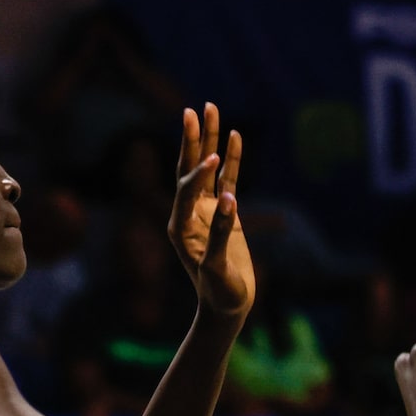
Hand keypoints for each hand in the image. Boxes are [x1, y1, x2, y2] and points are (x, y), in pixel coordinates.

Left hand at [168, 105, 253, 317]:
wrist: (226, 306)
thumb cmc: (220, 293)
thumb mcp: (219, 268)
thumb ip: (223, 233)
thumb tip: (231, 200)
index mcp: (180, 227)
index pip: (187, 190)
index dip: (199, 174)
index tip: (215, 159)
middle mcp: (187, 213)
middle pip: (188, 168)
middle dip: (192, 139)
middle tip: (193, 110)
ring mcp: (205, 210)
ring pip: (206, 168)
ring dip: (209, 140)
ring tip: (211, 109)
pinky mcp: (222, 213)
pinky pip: (226, 180)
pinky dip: (231, 159)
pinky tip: (234, 137)